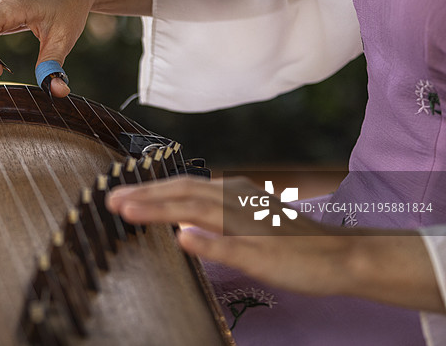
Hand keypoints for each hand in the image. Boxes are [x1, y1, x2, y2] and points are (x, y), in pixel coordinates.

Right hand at [107, 176, 444, 312]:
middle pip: (179, 189)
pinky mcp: (244, 201)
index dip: (146, 206)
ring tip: (130, 195)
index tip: (115, 206)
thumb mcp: (260, 262)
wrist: (342, 256)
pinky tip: (173, 200)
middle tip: (109, 197)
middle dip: (143, 192)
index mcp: (232, 206)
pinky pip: (201, 192)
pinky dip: (177, 194)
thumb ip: (218, 247)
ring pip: (189, 187)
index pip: (179, 204)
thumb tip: (178, 234)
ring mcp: (238, 195)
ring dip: (158, 191)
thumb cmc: (301, 263)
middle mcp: (231, 193)